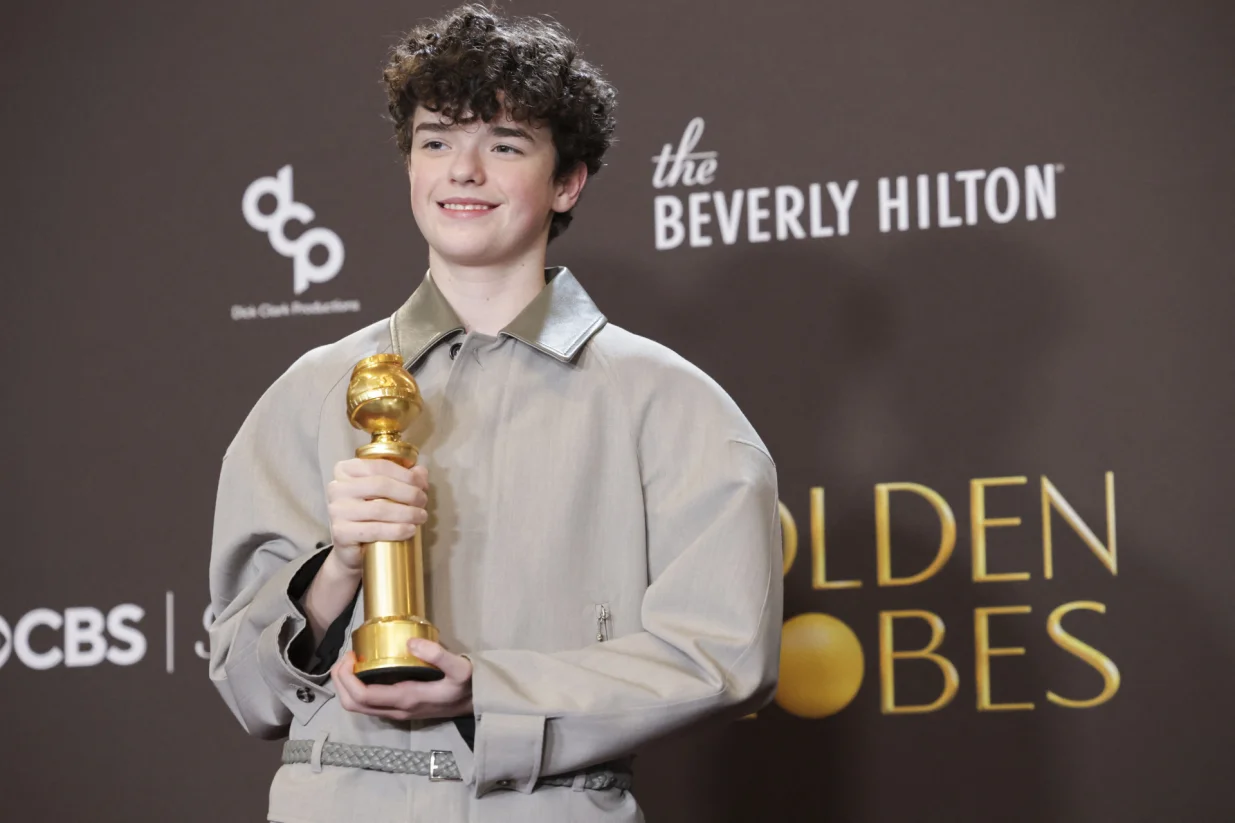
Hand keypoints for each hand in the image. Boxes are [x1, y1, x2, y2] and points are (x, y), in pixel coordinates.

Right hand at [326, 458, 428, 572]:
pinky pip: (374, 530)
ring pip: (379, 508)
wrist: (352, 547)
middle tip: (423, 502)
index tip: (422, 486)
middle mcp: (337, 488)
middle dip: (409, 493)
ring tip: (421, 517)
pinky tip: (410, 530)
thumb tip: (421, 472)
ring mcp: (337, 511)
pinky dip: (396, 530)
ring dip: (407, 513)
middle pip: (380, 485)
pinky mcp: (341, 533)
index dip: (406, 475)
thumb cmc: (370, 514)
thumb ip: (404, 478)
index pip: (379, 466)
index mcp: (346, 470)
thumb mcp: (385, 491)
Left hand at [331, 639, 473, 720]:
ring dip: (346, 685)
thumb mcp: (460, 668)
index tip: (351, 654)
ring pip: (357, 707)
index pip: (361, 695)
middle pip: (352, 704)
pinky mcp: (398, 709)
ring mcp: (396, 712)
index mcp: (405, 699)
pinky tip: (366, 669)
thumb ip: (439, 655)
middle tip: (346, 656)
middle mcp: (395, 710)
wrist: (476, 704)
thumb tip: (410, 643)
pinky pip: (368, 703)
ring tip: (352, 661)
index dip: (347, 676)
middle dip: (340, 680)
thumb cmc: (467, 686)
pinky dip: (357, 687)